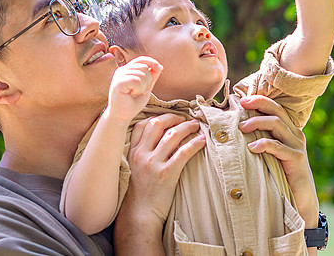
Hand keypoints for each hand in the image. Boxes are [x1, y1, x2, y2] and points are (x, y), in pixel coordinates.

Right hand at [104, 56, 161, 123]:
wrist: (121, 116)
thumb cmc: (132, 103)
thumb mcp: (145, 88)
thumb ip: (151, 77)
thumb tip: (159, 66)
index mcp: (127, 70)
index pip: (141, 59)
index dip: (151, 61)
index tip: (159, 68)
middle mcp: (122, 70)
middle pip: (144, 67)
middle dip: (148, 81)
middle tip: (139, 92)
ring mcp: (119, 76)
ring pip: (142, 74)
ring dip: (143, 87)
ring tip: (135, 94)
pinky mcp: (118, 82)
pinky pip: (136, 80)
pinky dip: (138, 89)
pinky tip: (131, 95)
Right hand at [113, 114, 204, 254]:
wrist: (138, 217)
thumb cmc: (138, 195)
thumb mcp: (133, 170)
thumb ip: (140, 155)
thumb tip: (156, 143)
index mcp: (132, 152)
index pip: (142, 125)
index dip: (157, 117)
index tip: (169, 118)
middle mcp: (141, 154)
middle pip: (157, 124)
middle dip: (173, 118)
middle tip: (184, 118)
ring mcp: (153, 163)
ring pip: (172, 135)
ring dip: (187, 127)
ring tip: (196, 125)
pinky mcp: (166, 173)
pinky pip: (183, 152)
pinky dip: (195, 143)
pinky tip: (202, 140)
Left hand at [239, 95, 319, 227]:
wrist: (301, 201)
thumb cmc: (282, 177)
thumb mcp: (272, 156)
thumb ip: (262, 141)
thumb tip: (239, 129)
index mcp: (290, 131)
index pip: (276, 108)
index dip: (260, 100)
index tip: (242, 99)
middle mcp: (295, 135)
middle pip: (277, 111)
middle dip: (258, 104)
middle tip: (241, 105)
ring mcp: (297, 146)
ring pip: (277, 124)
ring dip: (257, 122)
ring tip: (241, 127)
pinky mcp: (297, 160)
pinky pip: (279, 147)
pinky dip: (264, 144)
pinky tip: (252, 147)